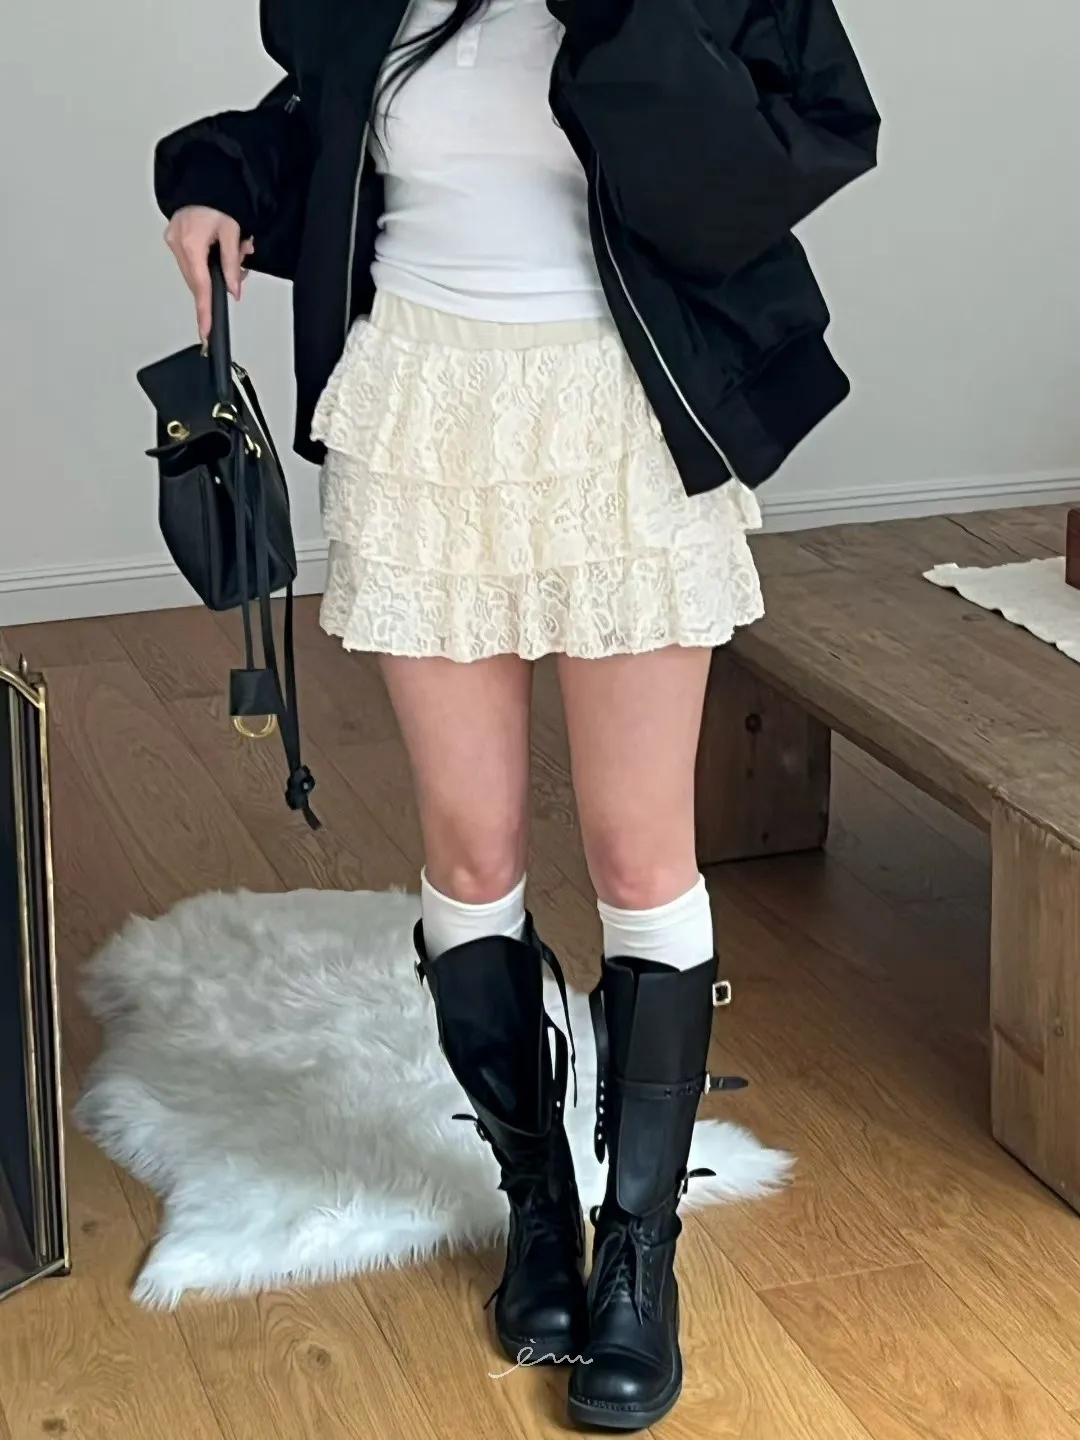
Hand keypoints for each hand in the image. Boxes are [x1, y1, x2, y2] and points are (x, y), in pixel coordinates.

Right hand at [164, 207, 254, 340]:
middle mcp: (177, 243)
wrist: (204, 181)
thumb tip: (233, 291)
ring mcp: (172, 241)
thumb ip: (232, 264)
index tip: (205, 332)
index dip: (205, 312)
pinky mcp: (173, 239)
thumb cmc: (217, 199)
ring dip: (213, 272)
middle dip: (218, 283)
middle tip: (237, 271)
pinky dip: (205, 264)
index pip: (200, 286)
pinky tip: (216, 251)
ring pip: (195, 274)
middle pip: (198, 282)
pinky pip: (191, 262)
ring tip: (231, 252)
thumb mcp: (232, 231)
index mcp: (191, 242)